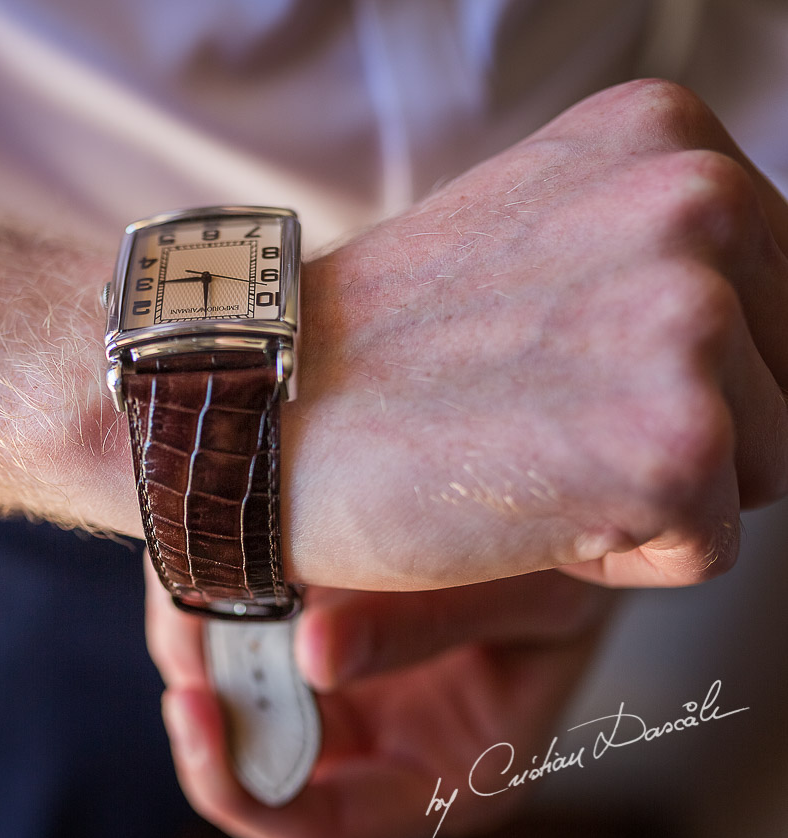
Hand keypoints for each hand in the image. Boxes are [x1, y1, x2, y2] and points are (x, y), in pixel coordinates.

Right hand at [0, 79, 787, 593]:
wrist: (247, 404)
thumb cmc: (374, 354)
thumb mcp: (539, 240)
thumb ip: (658, 260)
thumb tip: (746, 338)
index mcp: (669, 135)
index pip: (774, 307)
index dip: (666, 376)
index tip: (546, 369)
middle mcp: (702, 196)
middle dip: (676, 436)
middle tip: (525, 417)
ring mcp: (690, 313)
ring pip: (764, 470)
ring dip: (644, 495)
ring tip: (514, 451)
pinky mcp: (674, 437)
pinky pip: (707, 550)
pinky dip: (609, 558)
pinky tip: (508, 499)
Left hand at [146, 558, 615, 837]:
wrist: (586, 512)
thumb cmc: (586, 567)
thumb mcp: (530, 595)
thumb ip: (427, 624)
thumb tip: (312, 651)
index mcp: (445, 779)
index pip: (315, 827)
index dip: (239, 785)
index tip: (194, 703)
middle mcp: (386, 755)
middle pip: (254, 769)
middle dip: (205, 700)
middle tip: (178, 617)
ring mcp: (350, 701)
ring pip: (235, 696)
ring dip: (199, 642)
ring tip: (187, 565)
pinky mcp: (324, 643)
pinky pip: (244, 635)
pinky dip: (218, 598)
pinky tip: (211, 545)